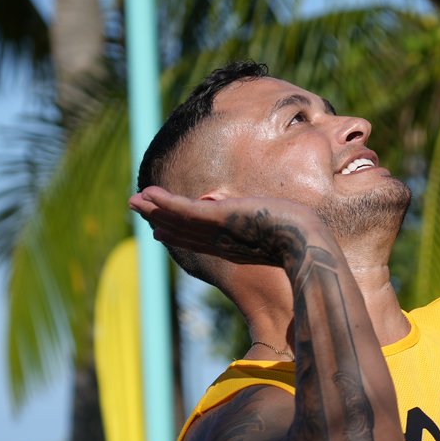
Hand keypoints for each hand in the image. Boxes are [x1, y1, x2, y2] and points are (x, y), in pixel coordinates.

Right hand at [129, 185, 329, 269]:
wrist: (306, 244)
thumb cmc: (304, 241)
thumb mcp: (281, 231)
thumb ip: (270, 228)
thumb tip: (278, 220)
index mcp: (235, 246)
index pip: (200, 239)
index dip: (178, 233)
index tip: (160, 231)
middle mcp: (222, 241)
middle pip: (183, 230)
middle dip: (160, 219)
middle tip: (139, 210)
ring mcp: (218, 231)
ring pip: (179, 220)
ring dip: (155, 209)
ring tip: (134, 201)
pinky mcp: (218, 218)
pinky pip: (185, 210)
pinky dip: (166, 202)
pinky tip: (149, 194)